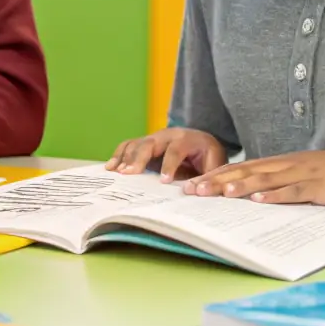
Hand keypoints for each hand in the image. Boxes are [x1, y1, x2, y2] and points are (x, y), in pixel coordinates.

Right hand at [105, 128, 227, 180]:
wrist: (203, 142)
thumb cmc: (208, 158)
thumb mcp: (213, 165)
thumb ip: (205, 177)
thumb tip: (194, 191)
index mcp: (187, 139)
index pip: (175, 150)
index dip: (169, 165)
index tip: (164, 181)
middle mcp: (167, 134)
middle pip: (150, 143)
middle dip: (139, 159)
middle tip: (129, 174)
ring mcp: (154, 137)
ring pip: (136, 143)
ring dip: (125, 158)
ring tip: (116, 172)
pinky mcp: (144, 143)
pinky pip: (128, 146)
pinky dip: (118, 155)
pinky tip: (110, 167)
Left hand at [183, 150, 324, 205]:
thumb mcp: (296, 174)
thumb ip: (273, 180)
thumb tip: (246, 193)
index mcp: (277, 163)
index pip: (239, 168)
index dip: (215, 175)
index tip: (191, 184)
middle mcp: (284, 165)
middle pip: (245, 173)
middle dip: (217, 181)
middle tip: (193, 189)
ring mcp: (300, 174)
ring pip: (265, 180)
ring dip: (241, 187)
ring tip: (220, 194)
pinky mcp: (316, 186)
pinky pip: (293, 192)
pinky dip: (276, 196)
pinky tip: (260, 201)